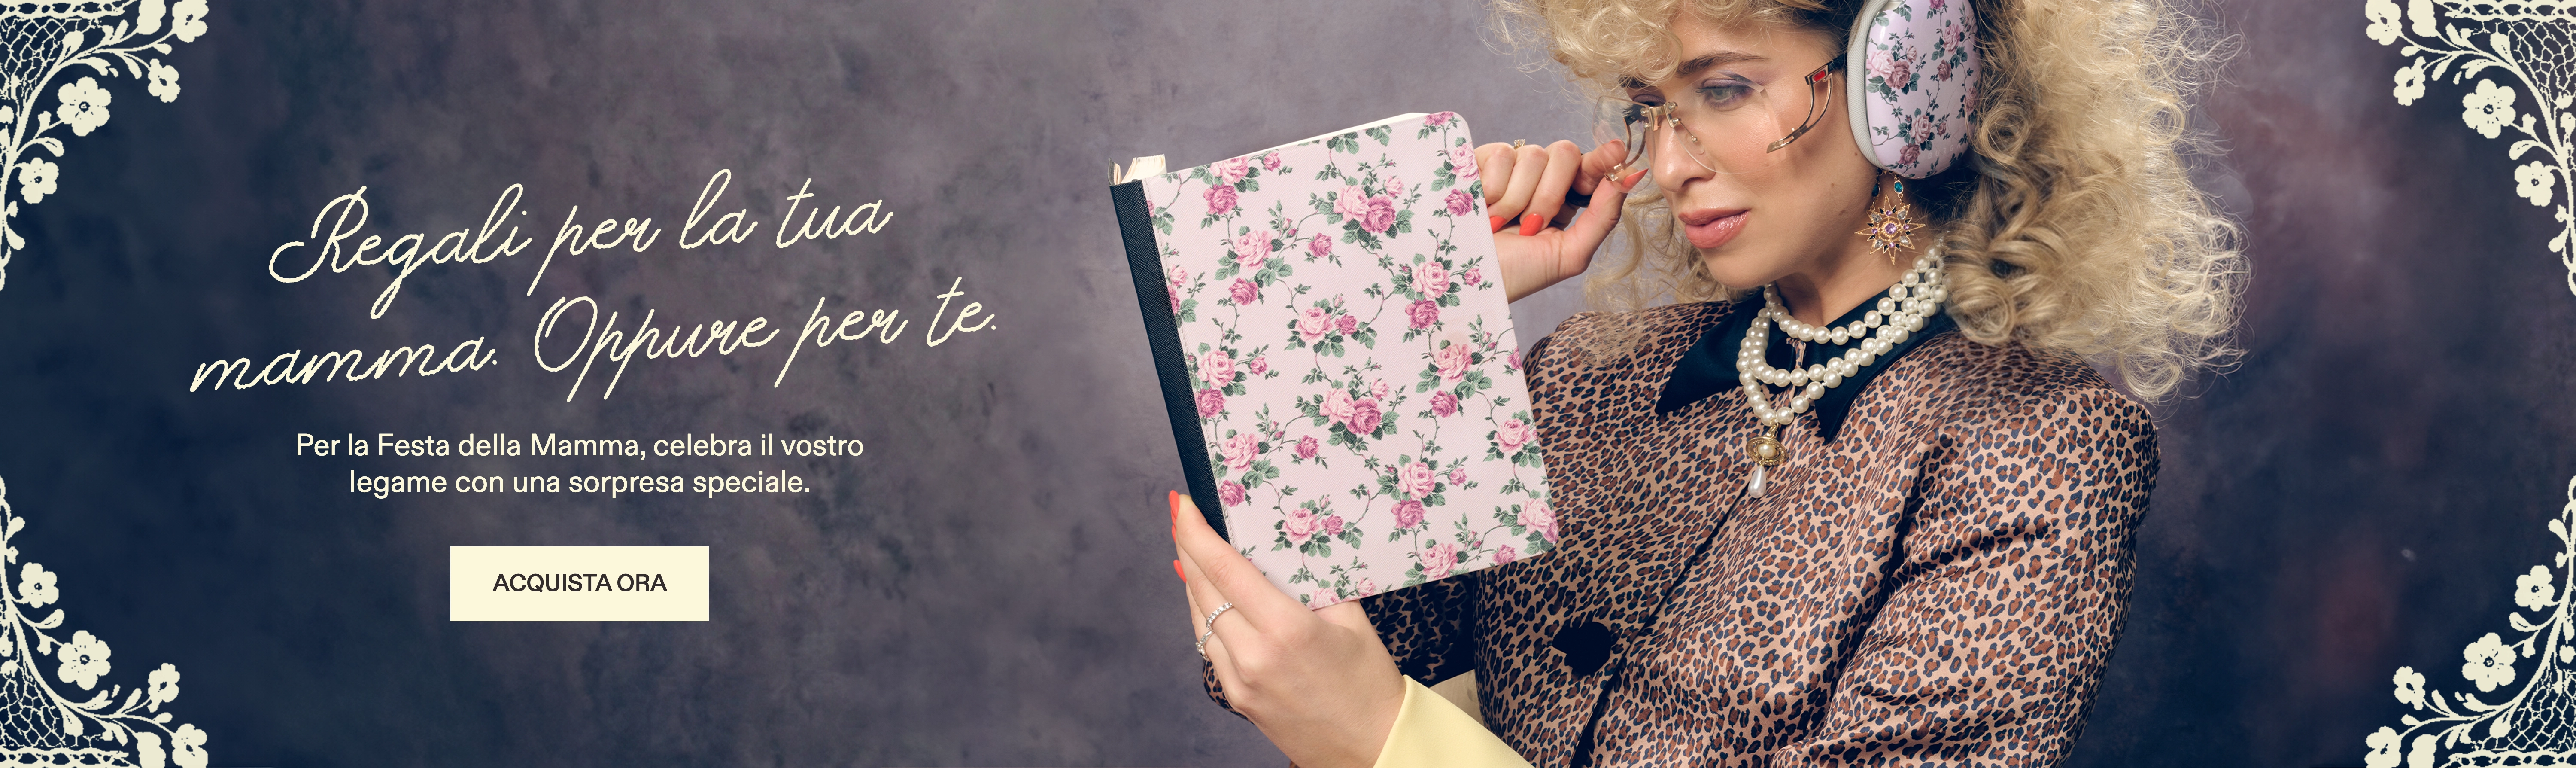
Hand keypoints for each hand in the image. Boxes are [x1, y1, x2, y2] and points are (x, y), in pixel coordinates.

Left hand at [1168, 491, 1403, 767]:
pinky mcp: (1237, 699)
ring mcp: (1240, 681)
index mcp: (1286, 629)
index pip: (1224, 569)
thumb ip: (1313, 583)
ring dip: (1193, 581)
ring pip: (1199, 619)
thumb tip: (1281, 549)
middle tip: (1182, 516)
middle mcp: (1254, 656)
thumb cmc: (1371, 683)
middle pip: (1202, 589)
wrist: (1374, 748)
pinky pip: (1209, 647)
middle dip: (1187, 547)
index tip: (1184, 505)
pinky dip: (1205, 616)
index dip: (1197, 533)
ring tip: (1192, 549)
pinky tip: (1209, 597)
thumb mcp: (1351, 620)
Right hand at [1477, 139, 1649, 302]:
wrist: (1462, 282)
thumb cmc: (1517, 275)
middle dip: (1550, 194)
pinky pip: (1501, 153)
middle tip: (1529, 226)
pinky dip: (1493, 187)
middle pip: (1565, 153)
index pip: (1590, 167)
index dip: (1603, 157)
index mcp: (1566, 201)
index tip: (1616, 151)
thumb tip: (1631, 175)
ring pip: (1533, 155)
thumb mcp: (1569, 254)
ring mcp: (1510, 169)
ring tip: (1497, 225)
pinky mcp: (1479, 161)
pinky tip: (1481, 208)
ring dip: (1517, 198)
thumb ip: (1604, 215)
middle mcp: (1540, 180)